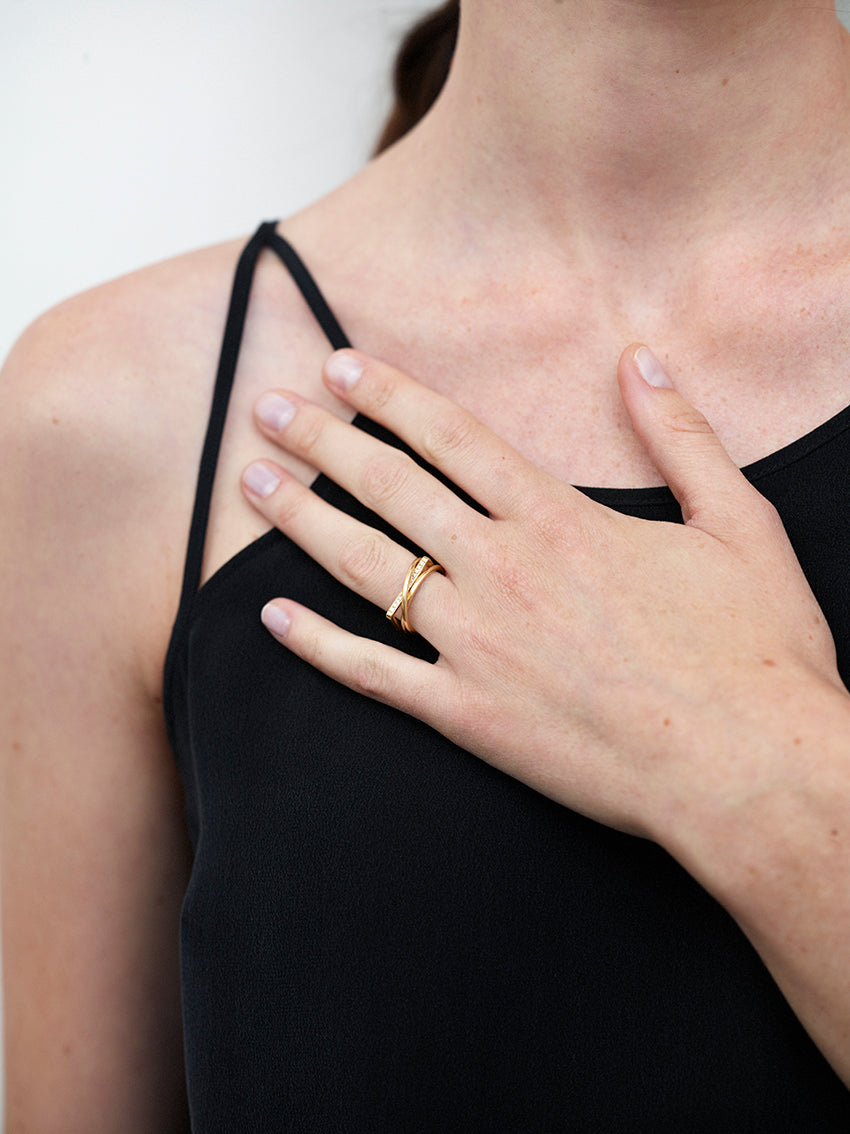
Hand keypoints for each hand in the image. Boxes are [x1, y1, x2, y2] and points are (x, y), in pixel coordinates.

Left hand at [240, 345, 842, 844]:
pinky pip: (373, 674)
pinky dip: (318, 646)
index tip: (337, 369)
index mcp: (559, 518)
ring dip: (300, 521)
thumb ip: (682, 434)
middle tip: (267, 410)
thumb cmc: (751, 649)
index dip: (387, 396)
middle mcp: (502, 568)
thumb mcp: (738, 522)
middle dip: (321, 441)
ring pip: (365, 566)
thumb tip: (641, 361)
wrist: (746, 767)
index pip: (451, 435)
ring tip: (251, 486)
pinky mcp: (467, 714)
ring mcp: (476, 644)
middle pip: (390, 487)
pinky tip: (273, 619)